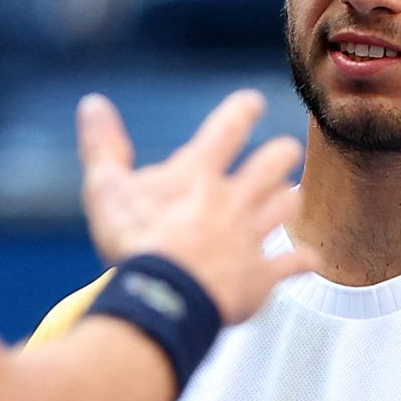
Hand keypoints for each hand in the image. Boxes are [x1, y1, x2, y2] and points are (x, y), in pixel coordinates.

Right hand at [76, 90, 311, 322]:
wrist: (165, 298)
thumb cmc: (133, 243)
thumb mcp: (105, 189)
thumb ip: (103, 146)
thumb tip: (92, 103)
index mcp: (198, 174)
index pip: (227, 129)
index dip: (242, 111)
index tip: (252, 102)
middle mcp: (233, 199)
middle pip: (272, 164)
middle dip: (281, 154)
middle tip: (285, 150)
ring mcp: (252, 237)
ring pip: (287, 206)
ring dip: (288, 199)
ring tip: (290, 196)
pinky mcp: (261, 275)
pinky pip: (292, 262)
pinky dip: (300, 260)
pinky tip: (307, 259)